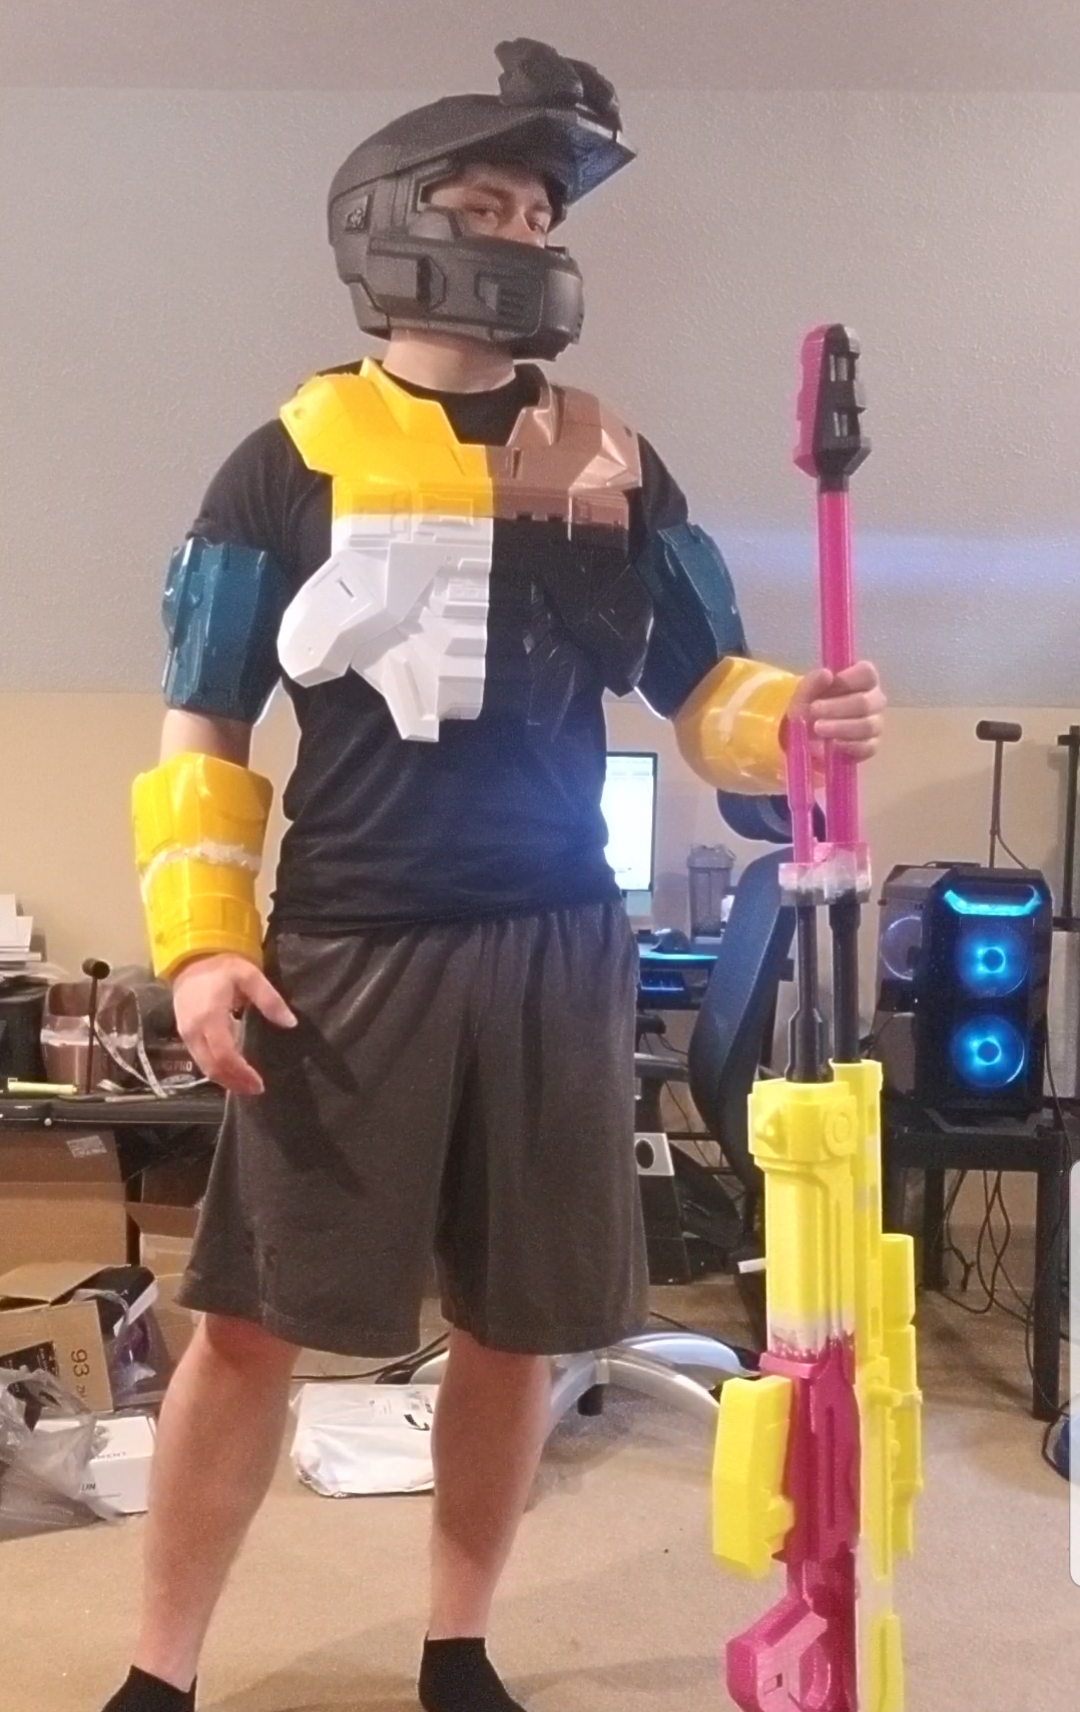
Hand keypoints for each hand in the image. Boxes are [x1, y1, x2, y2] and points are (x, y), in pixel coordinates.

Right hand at [172, 953, 296, 1096]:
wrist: (191, 959)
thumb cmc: (222, 967)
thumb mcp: (250, 976)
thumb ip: (270, 1000)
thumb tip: (290, 1023)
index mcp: (210, 1017)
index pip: (224, 1055)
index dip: (241, 1073)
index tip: (259, 1083)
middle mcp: (194, 1030)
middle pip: (212, 1068)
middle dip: (234, 1083)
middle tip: (256, 1090)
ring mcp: (186, 1034)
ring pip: (204, 1067)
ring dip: (225, 1080)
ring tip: (247, 1086)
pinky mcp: (184, 1035)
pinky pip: (200, 1059)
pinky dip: (216, 1070)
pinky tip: (233, 1072)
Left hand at [788, 660, 885, 762]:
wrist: (804, 737)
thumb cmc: (809, 708)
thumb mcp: (803, 695)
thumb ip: (812, 683)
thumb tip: (827, 673)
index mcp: (861, 680)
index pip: (868, 673)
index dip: (849, 678)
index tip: (830, 684)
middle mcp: (873, 701)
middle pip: (866, 702)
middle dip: (837, 707)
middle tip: (814, 710)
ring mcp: (874, 724)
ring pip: (868, 726)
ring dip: (840, 727)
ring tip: (817, 728)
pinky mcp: (871, 746)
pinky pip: (868, 747)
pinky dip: (849, 746)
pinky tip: (832, 744)